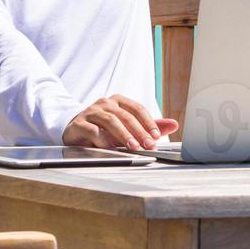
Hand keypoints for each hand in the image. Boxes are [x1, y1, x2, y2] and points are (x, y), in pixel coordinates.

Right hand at [63, 95, 180, 150]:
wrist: (75, 129)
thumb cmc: (104, 128)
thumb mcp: (127, 126)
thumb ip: (149, 125)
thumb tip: (174, 124)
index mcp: (118, 100)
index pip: (137, 109)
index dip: (148, 122)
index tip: (156, 136)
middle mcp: (105, 103)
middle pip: (126, 115)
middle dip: (139, 131)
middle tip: (148, 145)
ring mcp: (91, 112)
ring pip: (111, 121)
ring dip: (124, 135)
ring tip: (133, 147)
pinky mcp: (79, 123)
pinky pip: (93, 130)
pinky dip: (103, 140)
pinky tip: (111, 148)